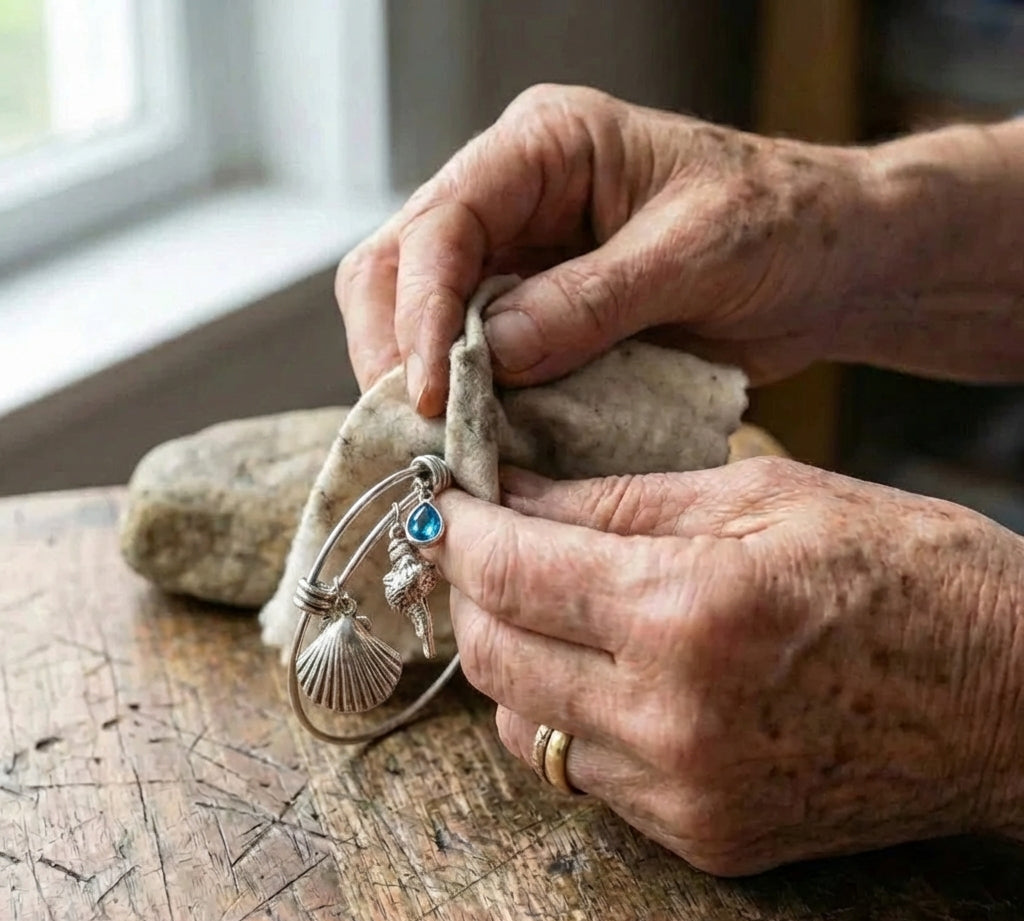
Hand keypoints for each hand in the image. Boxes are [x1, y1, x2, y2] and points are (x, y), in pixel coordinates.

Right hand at [336, 85, 877, 414]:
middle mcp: (515, 198)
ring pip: (422, 318)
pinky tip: (479, 440)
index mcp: (546, 147)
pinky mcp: (537, 317)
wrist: (829, 265)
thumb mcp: (696, 252)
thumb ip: (591, 301)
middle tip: (416, 429)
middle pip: (401, 267)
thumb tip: (490, 354)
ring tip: (440, 444)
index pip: (443, 222)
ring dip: (422, 383)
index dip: (420, 310)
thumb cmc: (783, 224)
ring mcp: (520, 260)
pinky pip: (475, 360)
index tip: (427, 391)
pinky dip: (470, 403)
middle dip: (397, 350)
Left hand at [425, 459, 1023, 874]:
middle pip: (493, 657)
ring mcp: (686, 795)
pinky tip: (606, 671)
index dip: (458, 529)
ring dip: (513, 659)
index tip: (446, 503)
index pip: (509, 570)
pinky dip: (571, 716)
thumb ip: (620, 500)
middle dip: (470, 592)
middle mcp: (672, 719)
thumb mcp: (764, 495)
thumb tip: (516, 494)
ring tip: (547, 606)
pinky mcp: (704, 840)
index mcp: (689, 611)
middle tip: (485, 546)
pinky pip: (586, 775)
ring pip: (523, 727)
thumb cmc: (909, 572)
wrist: (1014, 699)